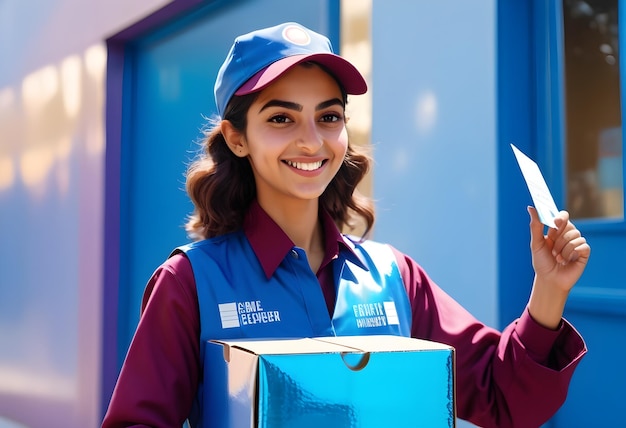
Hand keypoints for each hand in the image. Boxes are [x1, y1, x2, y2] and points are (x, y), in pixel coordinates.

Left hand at [526, 206, 590, 328]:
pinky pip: (581, 245)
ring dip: (563, 248)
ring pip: (575, 236)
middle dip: (558, 238)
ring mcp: (577, 243)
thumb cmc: (542, 262)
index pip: (563, 216)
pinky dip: (571, 253)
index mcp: (557, 230)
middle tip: (552, 249)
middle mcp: (568, 234)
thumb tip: (531, 208)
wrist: (549, 280)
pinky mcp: (584, 252)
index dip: (561, 218)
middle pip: (569, 225)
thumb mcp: (536, 243)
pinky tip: (567, 261)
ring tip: (558, 257)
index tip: (555, 223)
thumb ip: (536, 225)